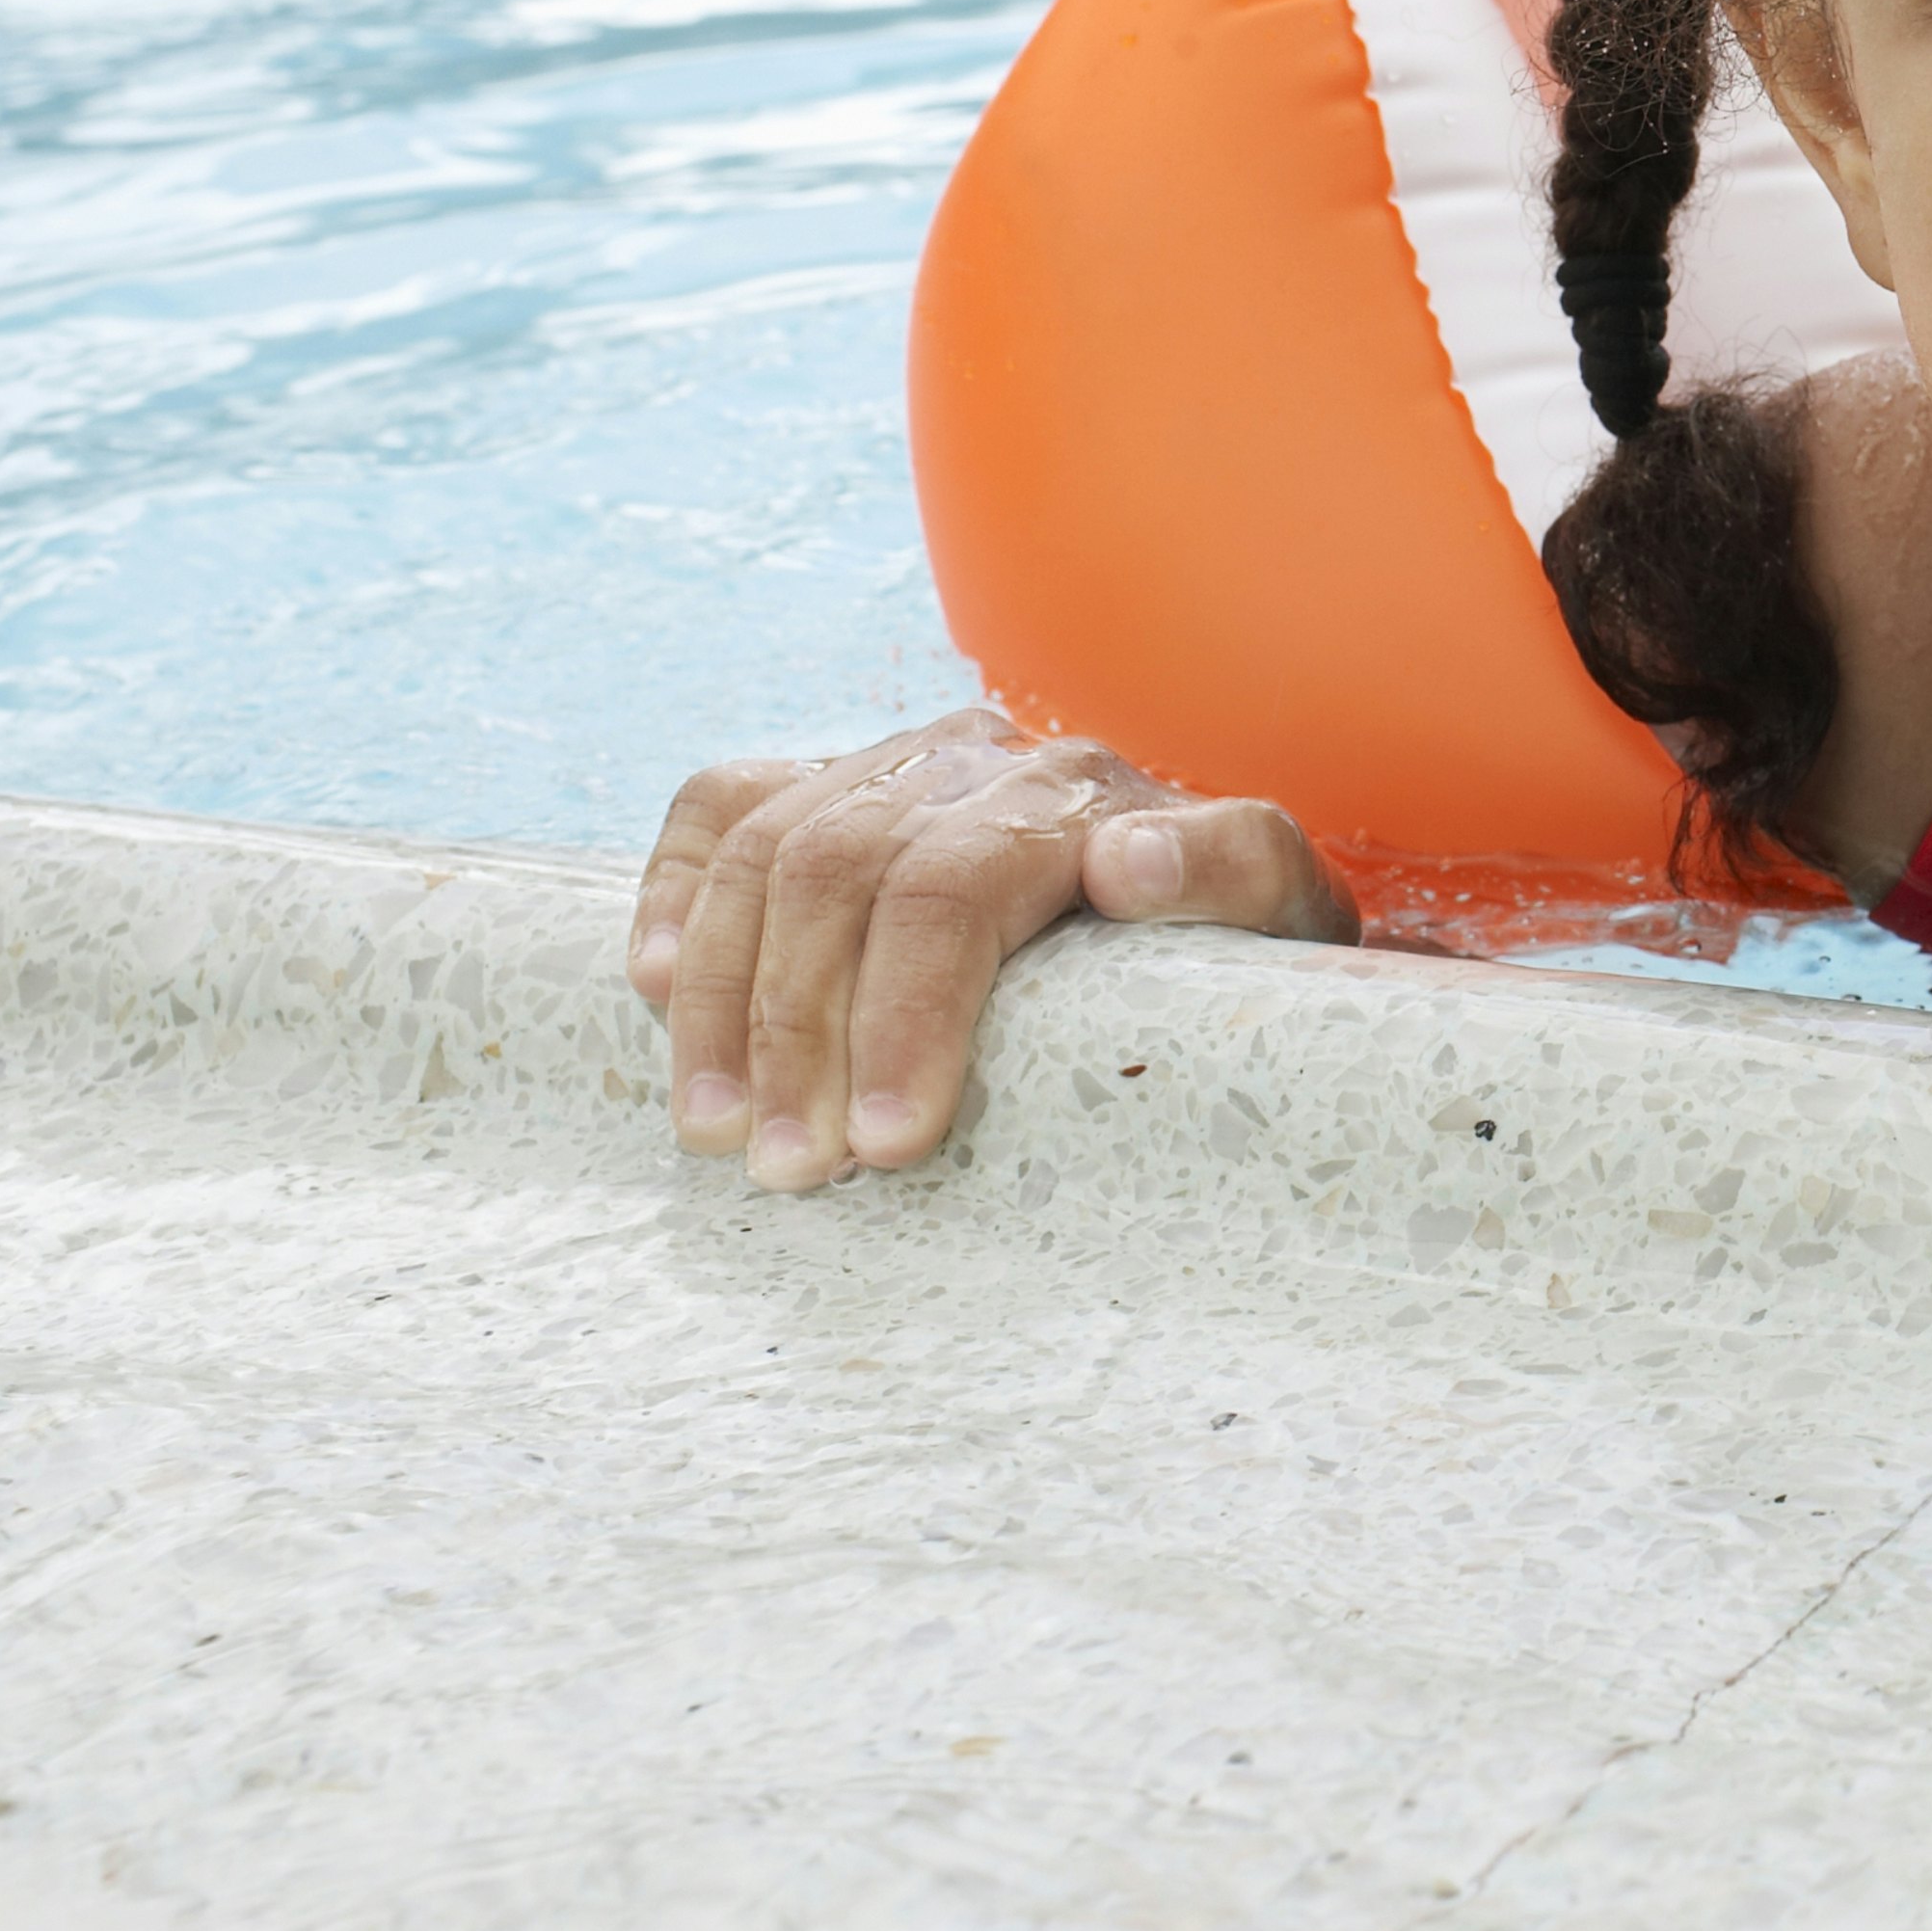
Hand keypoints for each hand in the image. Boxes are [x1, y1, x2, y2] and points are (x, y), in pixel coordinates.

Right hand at [628, 706, 1350, 1192]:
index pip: (954, 888)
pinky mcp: (831, 780)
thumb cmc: (1231, 945)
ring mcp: (895, 762)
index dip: (905, 1016)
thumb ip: (1232, 876)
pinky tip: (653, 988)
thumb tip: (1128, 864)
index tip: (886, 1145)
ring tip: (720, 1132)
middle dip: (799, 1034)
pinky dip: (674, 892)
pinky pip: (721, 803)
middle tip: (793, 1171)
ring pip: (767, 852)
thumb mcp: (1279, 921)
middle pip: (842, 875)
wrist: (1207, 897)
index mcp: (1079, 793)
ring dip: (723, 1000)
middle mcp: (978, 759)